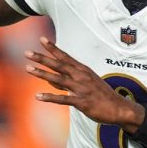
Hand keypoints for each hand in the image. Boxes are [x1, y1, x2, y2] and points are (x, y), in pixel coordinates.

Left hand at [25, 37, 143, 131]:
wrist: (119, 108)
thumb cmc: (102, 95)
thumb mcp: (88, 83)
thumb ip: (70, 81)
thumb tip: (53, 82)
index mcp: (83, 70)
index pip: (65, 56)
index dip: (53, 48)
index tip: (42, 39)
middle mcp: (81, 77)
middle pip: (58, 65)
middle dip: (42, 58)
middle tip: (27, 52)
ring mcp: (81, 89)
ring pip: (58, 79)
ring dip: (42, 74)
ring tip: (28, 68)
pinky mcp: (81, 102)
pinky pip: (63, 99)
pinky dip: (50, 97)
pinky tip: (38, 96)